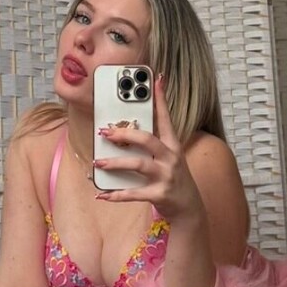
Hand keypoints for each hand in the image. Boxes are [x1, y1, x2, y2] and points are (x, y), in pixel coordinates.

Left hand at [93, 76, 204, 222]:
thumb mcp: (168, 157)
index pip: (166, 118)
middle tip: (105, 132)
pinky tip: (102, 194)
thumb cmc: (173, 177)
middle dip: (124, 134)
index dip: (161, 98)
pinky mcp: (160, 194)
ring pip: (138, 165)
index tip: (155, 79)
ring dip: (115, 163)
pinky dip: (116, 195)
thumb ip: (152, 144)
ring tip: (98, 161)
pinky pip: (134, 193)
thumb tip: (126, 130)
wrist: (189, 207)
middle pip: (147, 140)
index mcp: (172, 145)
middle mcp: (171, 158)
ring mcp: (166, 176)